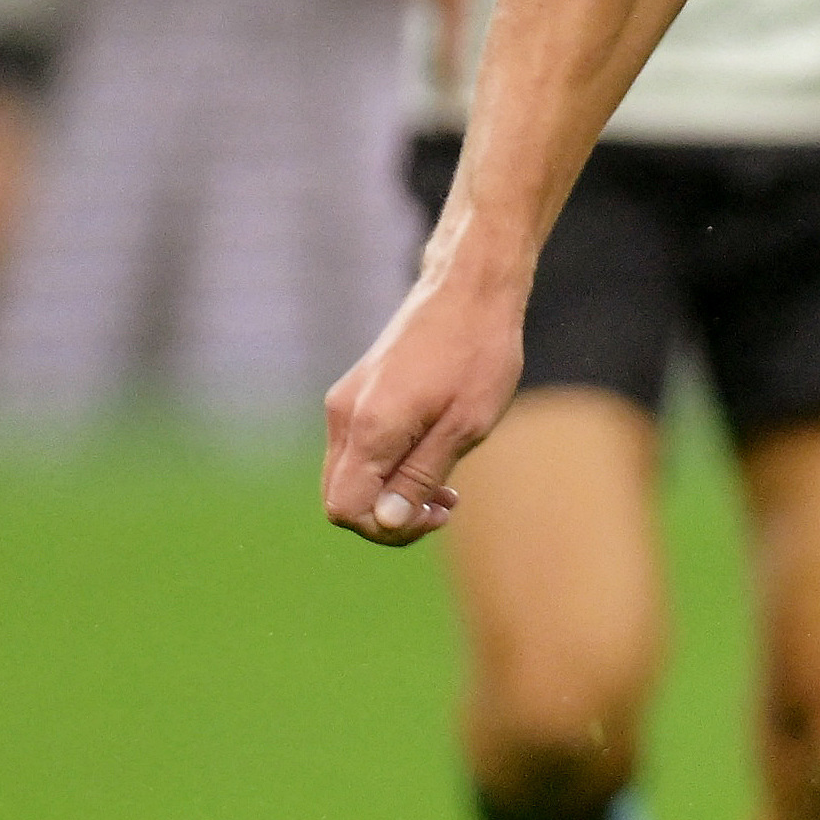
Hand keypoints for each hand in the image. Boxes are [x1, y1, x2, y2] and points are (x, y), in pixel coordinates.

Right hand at [321, 265, 524, 541]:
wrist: (469, 291)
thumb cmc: (477, 356)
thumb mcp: (463, 426)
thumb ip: (419, 476)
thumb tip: (385, 522)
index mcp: (369, 427)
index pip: (346, 509)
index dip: (387, 528)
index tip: (435, 514)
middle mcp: (344, 416)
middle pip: (341, 498)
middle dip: (389, 516)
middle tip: (444, 505)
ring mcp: (346, 403)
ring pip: (351, 476)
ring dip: (392, 493)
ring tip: (446, 486)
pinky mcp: (358, 395)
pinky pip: (360, 452)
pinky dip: (389, 467)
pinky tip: (431, 456)